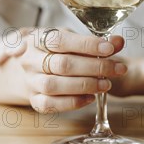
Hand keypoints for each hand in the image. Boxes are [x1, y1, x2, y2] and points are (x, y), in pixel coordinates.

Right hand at [0, 28, 126, 112]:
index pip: (61, 40)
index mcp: (38, 39)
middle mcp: (30, 60)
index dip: (87, 44)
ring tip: (107, 84)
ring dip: (85, 85)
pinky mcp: (34, 99)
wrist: (24, 69)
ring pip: (55, 86)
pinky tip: (91, 97)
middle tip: (118, 68)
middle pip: (62, 64)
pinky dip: (72, 102)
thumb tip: (119, 41)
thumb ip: (95, 41)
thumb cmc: (53, 51)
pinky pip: (50, 105)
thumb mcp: (70, 39)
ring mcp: (30, 81)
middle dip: (94, 66)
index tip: (110, 48)